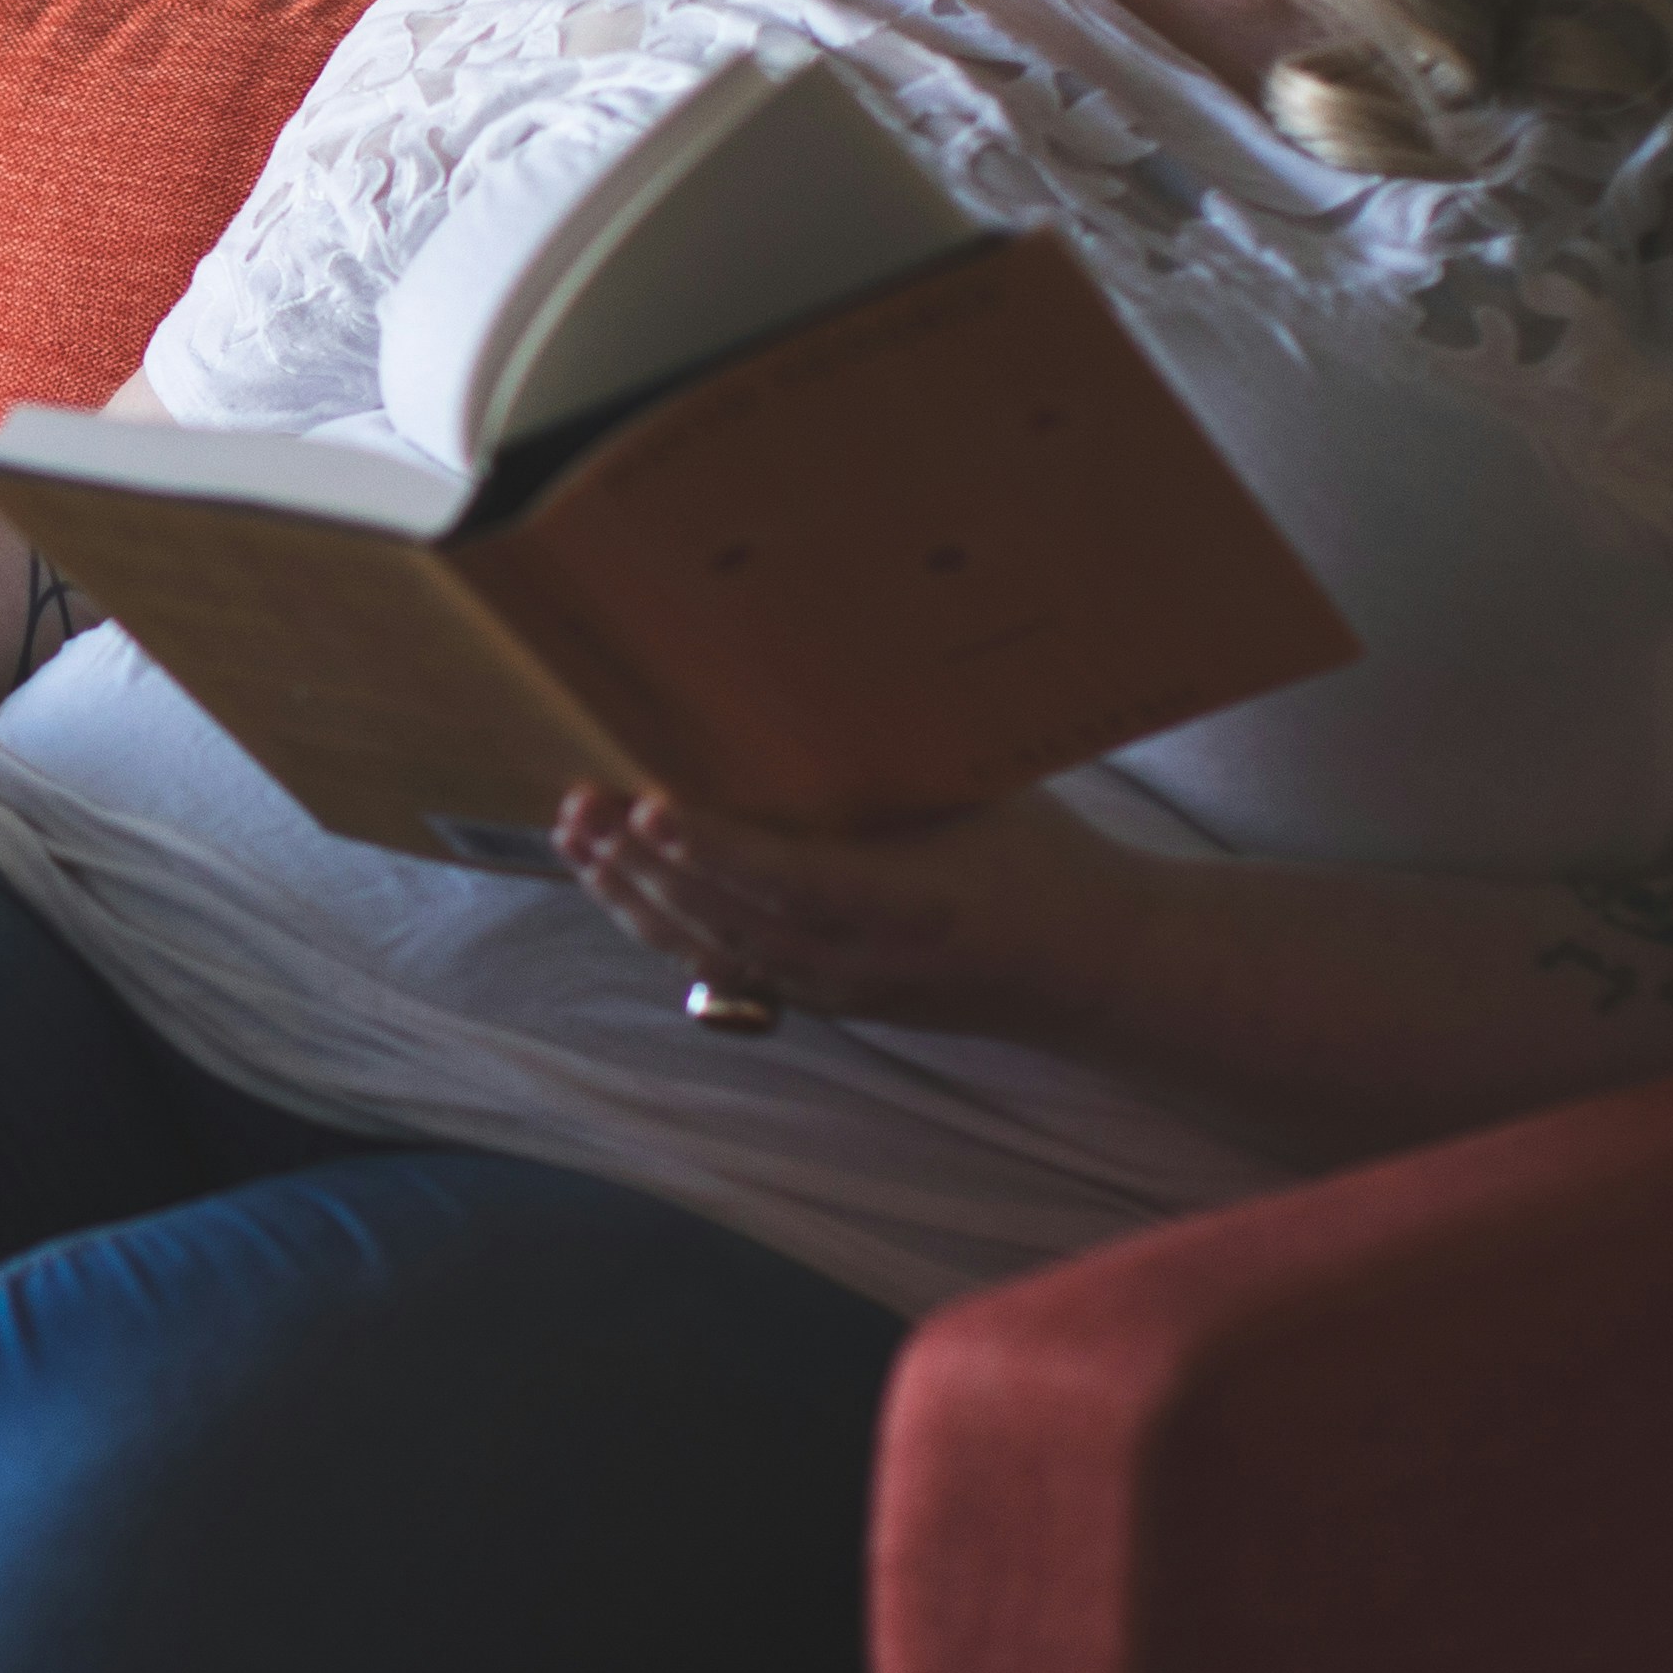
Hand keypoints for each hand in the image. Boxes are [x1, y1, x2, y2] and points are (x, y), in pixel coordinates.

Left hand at [548, 781, 1122, 1034]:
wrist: (1096, 969)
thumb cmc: (1043, 860)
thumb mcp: (980, 794)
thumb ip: (897, 757)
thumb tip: (815, 670)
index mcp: (907, 903)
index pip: (790, 880)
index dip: (712, 849)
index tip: (650, 808)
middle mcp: (860, 960)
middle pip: (725, 918)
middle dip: (639, 864)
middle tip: (578, 803)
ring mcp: (839, 990)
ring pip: (712, 947)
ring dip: (633, 895)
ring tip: (576, 838)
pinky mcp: (831, 1002)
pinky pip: (728, 966)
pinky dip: (667, 925)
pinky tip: (620, 888)